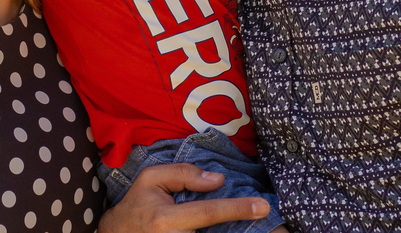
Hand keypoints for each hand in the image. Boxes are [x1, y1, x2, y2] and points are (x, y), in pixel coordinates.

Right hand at [97, 164, 271, 232]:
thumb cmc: (136, 204)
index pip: (209, 212)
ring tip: (245, 221)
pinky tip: (226, 226)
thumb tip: (217, 180)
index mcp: (167, 219)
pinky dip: (216, 232)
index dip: (238, 208)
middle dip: (239, 227)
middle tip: (259, 214)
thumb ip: (184, 174)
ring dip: (228, 230)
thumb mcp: (151, 179)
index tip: (263, 206)